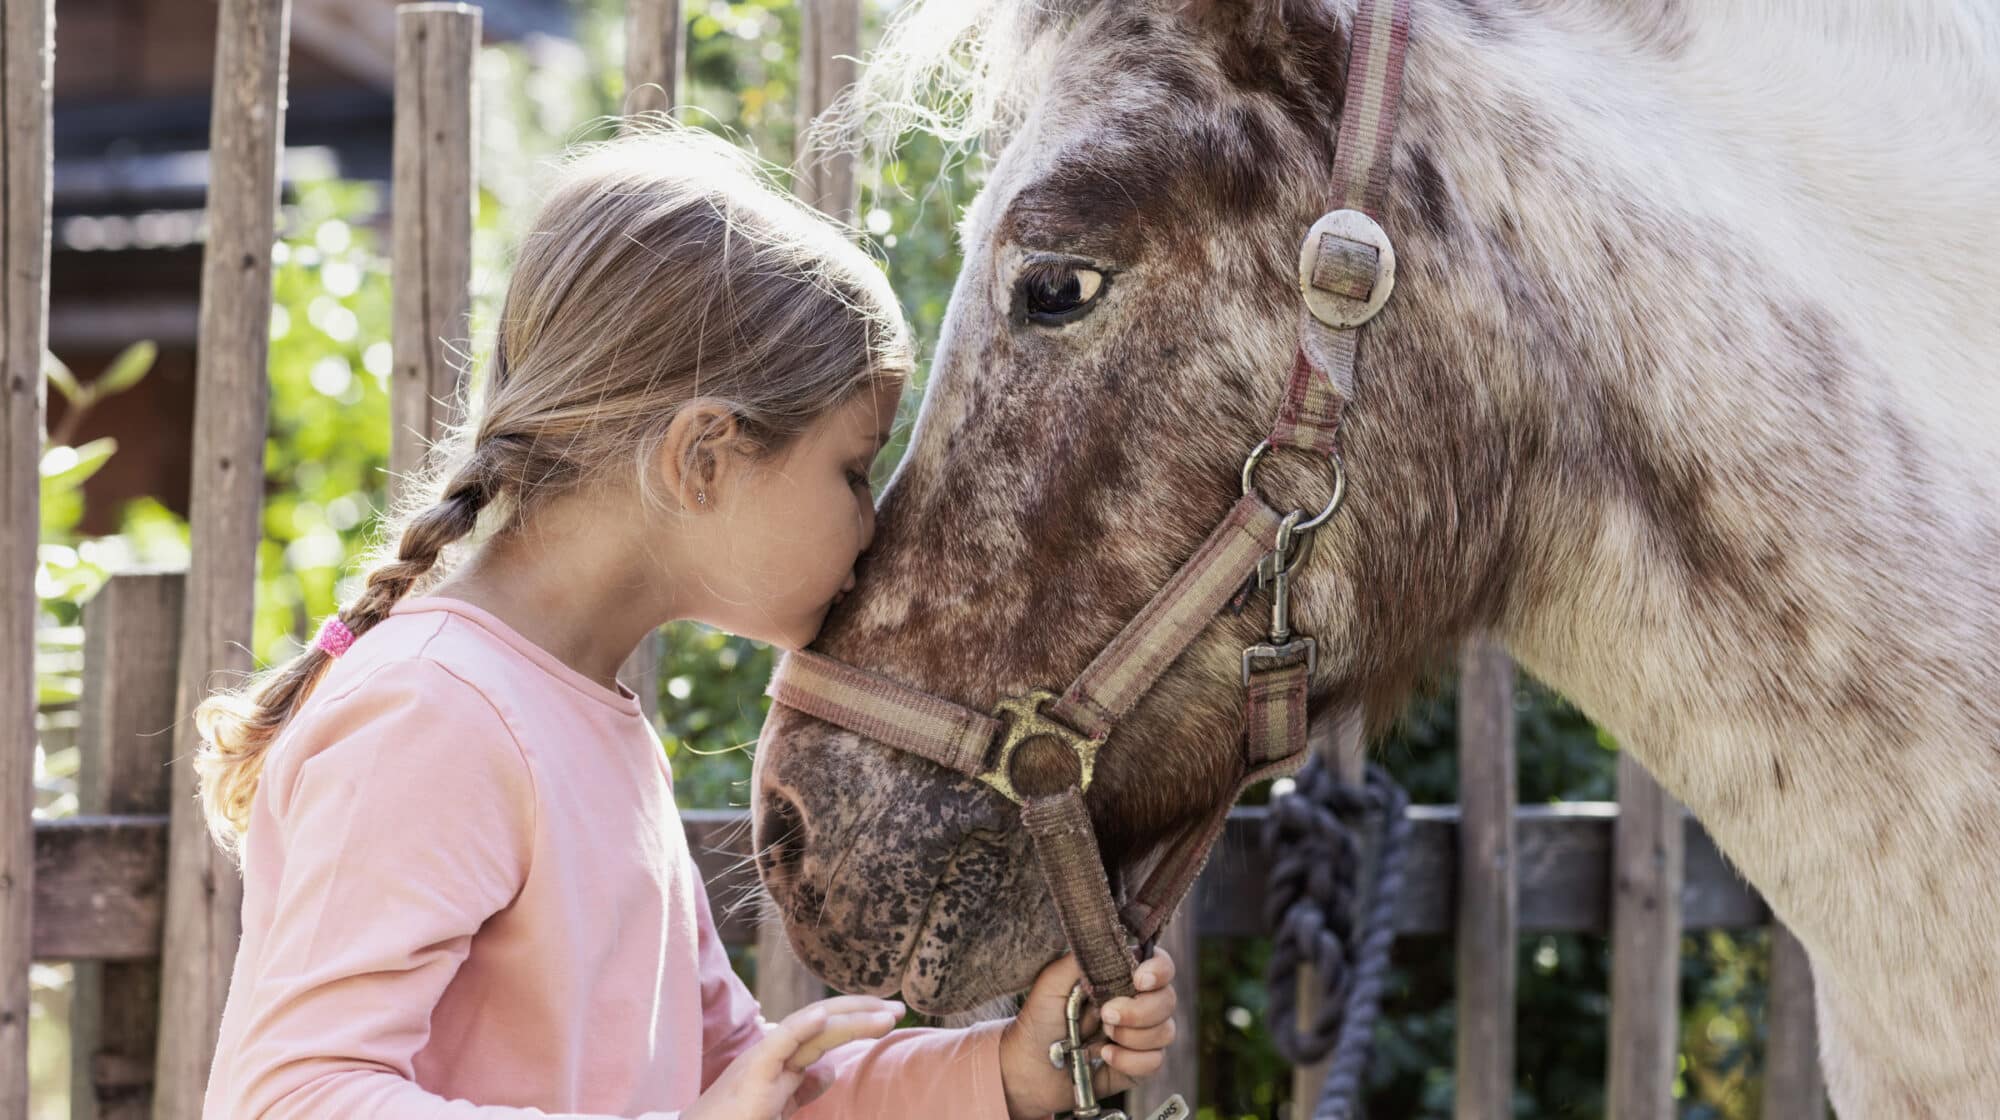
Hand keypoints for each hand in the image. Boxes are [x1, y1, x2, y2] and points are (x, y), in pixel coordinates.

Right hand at [684, 996, 902, 1119]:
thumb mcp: (777, 1106)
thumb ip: (802, 1090)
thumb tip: (829, 1071)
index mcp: (782, 1062)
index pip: (826, 1032)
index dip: (858, 1021)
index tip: (890, 1017)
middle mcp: (774, 1055)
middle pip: (824, 1024)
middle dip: (863, 1013)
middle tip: (900, 1009)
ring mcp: (762, 1062)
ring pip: (811, 1030)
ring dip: (850, 1019)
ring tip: (885, 1015)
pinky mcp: (750, 1076)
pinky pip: (777, 1045)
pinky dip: (800, 1028)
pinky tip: (823, 1015)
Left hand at [997, 952, 1178, 1118]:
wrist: (1030, 1069)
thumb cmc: (1039, 1020)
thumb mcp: (1052, 982)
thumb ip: (1082, 959)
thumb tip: (1109, 942)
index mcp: (1122, 977)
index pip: (1161, 965)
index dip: (1158, 971)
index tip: (1139, 981)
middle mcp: (1138, 1002)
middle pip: (1168, 999)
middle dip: (1138, 1011)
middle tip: (1106, 1015)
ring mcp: (1142, 1034)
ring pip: (1165, 1031)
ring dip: (1131, 1036)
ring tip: (1099, 1039)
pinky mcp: (1140, 1064)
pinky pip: (1155, 1061)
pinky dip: (1129, 1060)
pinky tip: (1104, 1057)